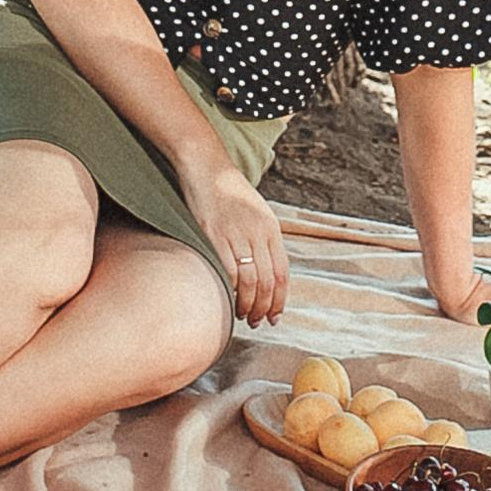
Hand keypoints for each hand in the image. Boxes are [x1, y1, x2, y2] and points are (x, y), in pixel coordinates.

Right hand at [185, 159, 290, 323]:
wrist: (207, 169)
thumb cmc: (229, 194)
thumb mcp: (257, 214)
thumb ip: (264, 241)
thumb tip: (267, 275)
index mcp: (271, 229)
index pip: (282, 274)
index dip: (280, 300)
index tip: (275, 317)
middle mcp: (259, 233)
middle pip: (269, 282)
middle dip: (265, 308)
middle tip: (257, 322)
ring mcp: (237, 234)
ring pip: (251, 281)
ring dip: (248, 305)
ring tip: (242, 316)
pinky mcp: (214, 235)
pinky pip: (228, 270)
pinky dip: (231, 290)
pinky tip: (227, 299)